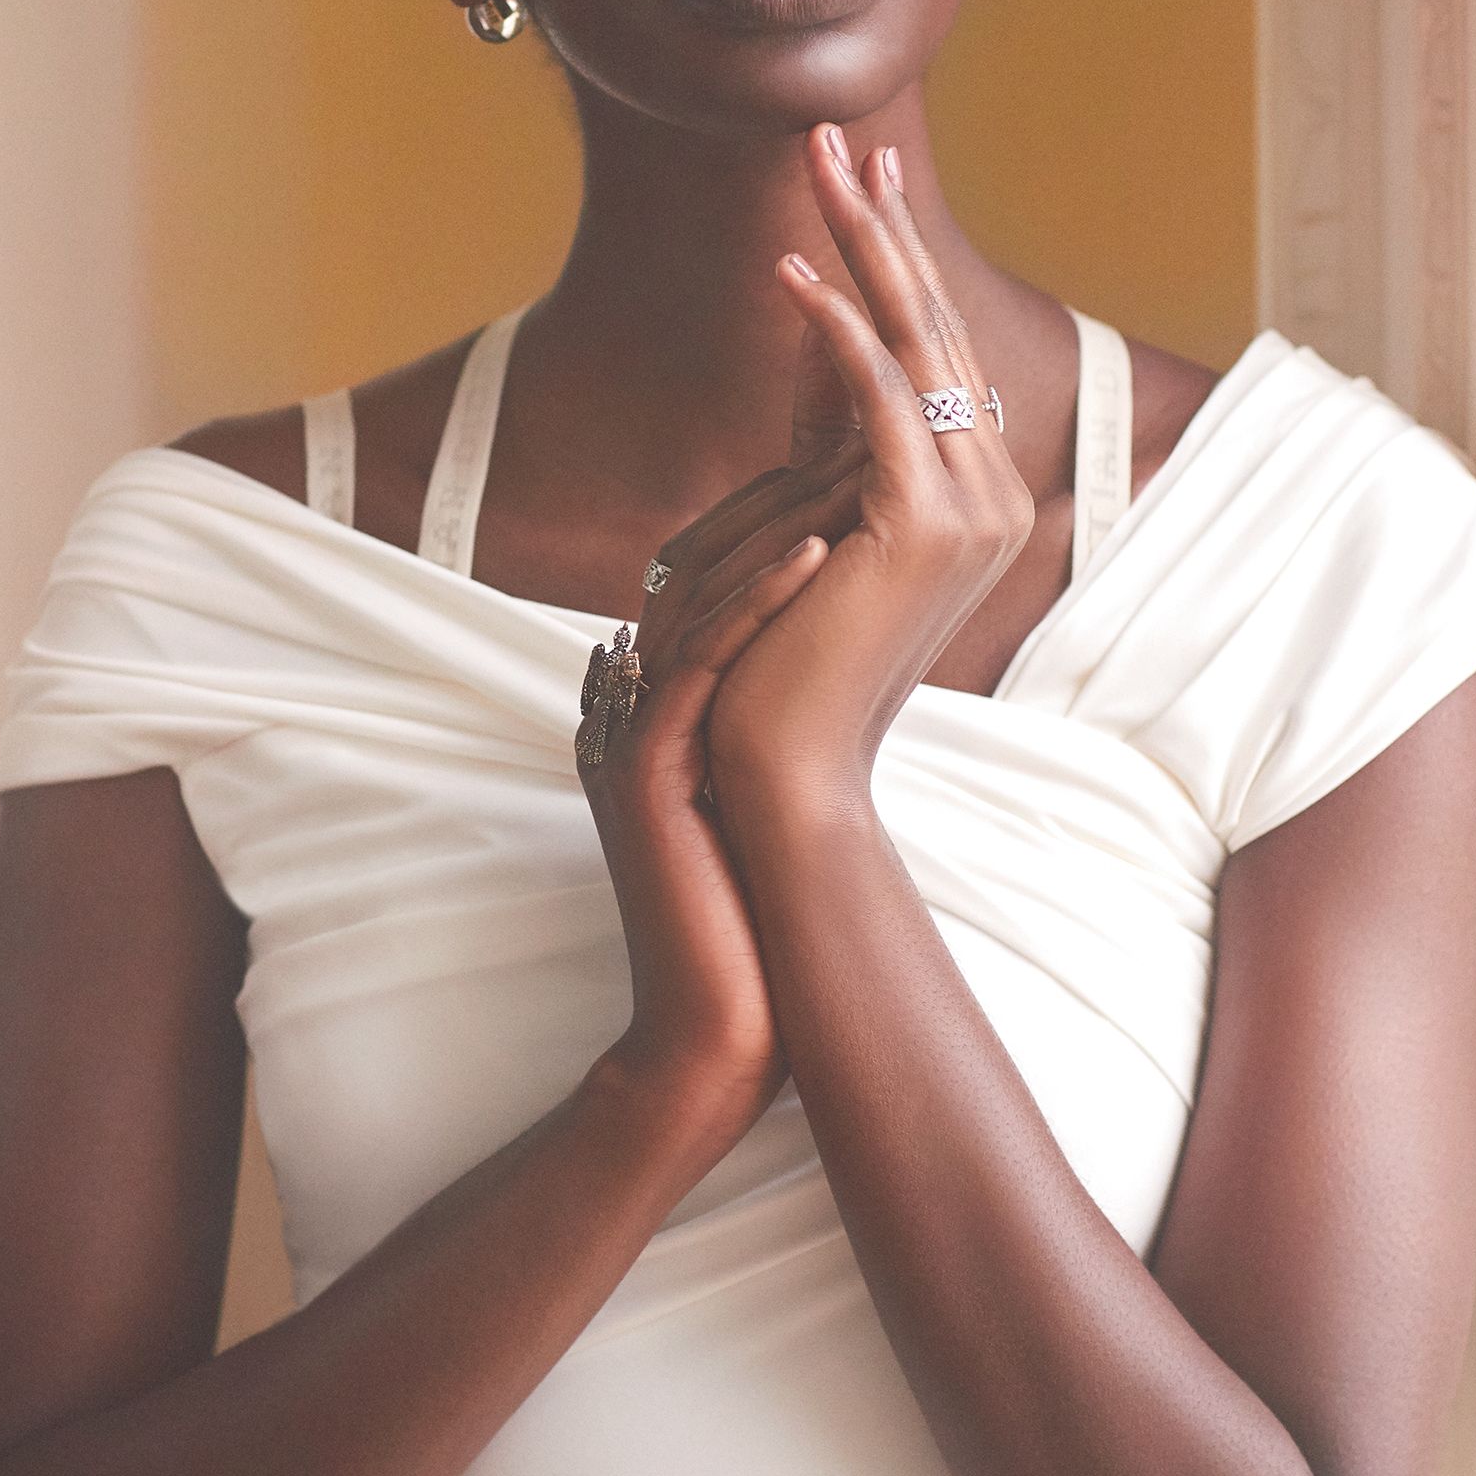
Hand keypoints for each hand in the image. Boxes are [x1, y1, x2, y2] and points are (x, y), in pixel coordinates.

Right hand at [575, 493, 835, 1144]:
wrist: (716, 1040)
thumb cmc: (755, 932)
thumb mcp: (761, 801)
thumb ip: (771, 725)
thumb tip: (833, 670)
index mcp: (650, 718)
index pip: (702, 586)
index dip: (772, 516)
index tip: (851, 461)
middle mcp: (624, 718)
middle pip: (688, 575)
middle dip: (771, 500)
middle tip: (849, 436)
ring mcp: (625, 746)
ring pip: (689, 605)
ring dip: (770, 530)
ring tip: (847, 473)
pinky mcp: (642, 779)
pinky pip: (694, 667)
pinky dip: (754, 603)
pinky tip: (819, 553)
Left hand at [700, 123, 1035, 803]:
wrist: (785, 761)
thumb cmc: (780, 652)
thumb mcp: (806, 512)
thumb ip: (823, 427)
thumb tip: (814, 318)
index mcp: (971, 495)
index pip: (932, 351)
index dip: (895, 259)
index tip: (861, 179)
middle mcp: (989, 495)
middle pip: (933, 330)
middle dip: (881, 228)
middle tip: (838, 140)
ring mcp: (972, 511)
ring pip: (915, 347)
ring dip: (863, 248)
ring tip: (818, 166)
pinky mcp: (925, 525)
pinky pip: (882, 399)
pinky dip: (838, 328)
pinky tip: (797, 270)